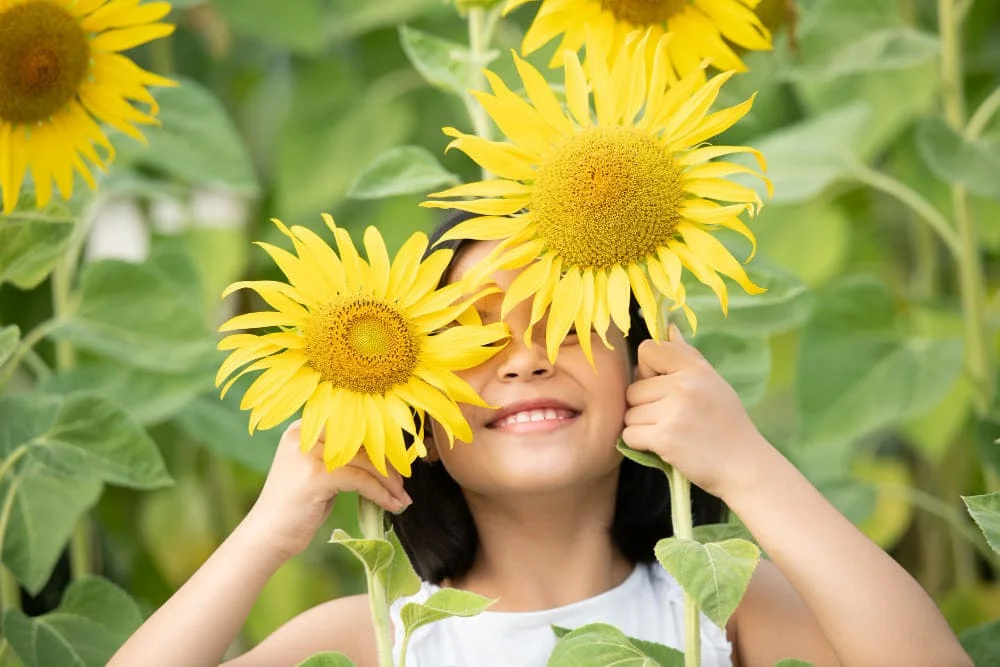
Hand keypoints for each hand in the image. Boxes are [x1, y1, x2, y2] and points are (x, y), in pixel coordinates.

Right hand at [244, 420, 411, 560]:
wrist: (268, 536)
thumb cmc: (299, 506)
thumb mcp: (323, 472)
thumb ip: (346, 456)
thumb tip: (389, 454)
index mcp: (307, 426)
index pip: (356, 425)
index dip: (382, 444)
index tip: (402, 463)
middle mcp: (305, 433)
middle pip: (362, 441)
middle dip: (389, 464)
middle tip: (404, 484)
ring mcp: (308, 453)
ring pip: (365, 461)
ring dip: (389, 482)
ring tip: (402, 498)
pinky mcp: (315, 475)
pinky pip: (360, 480)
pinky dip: (380, 494)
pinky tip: (392, 505)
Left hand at [621, 324, 770, 498]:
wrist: (744, 465)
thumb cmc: (726, 422)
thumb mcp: (713, 382)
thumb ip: (686, 355)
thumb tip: (667, 327)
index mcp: (695, 368)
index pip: (647, 350)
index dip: (647, 369)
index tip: (661, 385)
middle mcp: (683, 386)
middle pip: (633, 388)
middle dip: (644, 404)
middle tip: (672, 417)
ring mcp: (673, 412)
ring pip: (630, 413)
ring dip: (643, 426)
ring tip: (671, 431)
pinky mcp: (664, 439)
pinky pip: (630, 435)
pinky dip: (641, 443)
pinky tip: (664, 446)